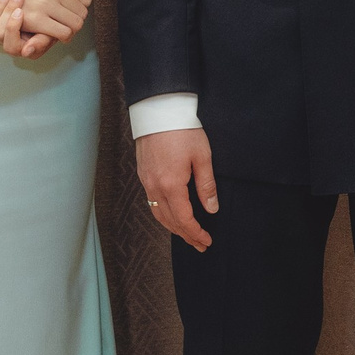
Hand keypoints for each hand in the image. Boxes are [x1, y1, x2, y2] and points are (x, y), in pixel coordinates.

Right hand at [0, 0, 93, 59]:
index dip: (81, 7)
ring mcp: (45, 2)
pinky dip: (64, 36)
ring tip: (63, 29)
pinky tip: (57, 35)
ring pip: (76, 23)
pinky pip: (64, 32)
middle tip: (68, 23)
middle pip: (83, 11)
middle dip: (78, 19)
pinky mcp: (36, 19)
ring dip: (72, 29)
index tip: (72, 12)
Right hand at [137, 128, 217, 251]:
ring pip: (158, 213)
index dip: (195, 233)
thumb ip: (206, 185)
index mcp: (171, 185)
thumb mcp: (202, 156)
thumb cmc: (183, 130)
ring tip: (186, 235)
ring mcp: (146, 180)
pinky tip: (171, 214)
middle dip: (185, 235)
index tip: (206, 241)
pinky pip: (151, 202)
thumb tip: (211, 208)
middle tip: (199, 244)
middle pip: (169, 221)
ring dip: (172, 227)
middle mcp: (155, 187)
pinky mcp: (143, 173)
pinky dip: (162, 214)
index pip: (184, 219)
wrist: (158, 109)